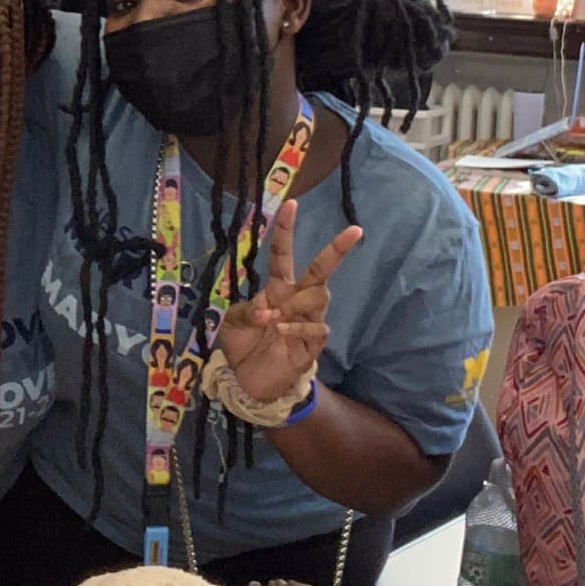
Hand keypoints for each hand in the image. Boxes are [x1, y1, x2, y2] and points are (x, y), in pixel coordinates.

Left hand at [213, 201, 361, 410]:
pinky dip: (298, 327)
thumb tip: (264, 309)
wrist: (250, 382)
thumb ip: (241, 309)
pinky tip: (281, 330)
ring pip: (320, 297)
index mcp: (277, 288)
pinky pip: (317, 329)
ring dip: (295, 304)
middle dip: (337, 249)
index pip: (283, 254)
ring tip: (273, 319)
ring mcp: (309, 321)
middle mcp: (297, 300)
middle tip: (355, 230)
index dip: (286, 229)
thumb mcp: (230, 322)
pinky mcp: (314, 345)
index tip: (291, 203)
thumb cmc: (244, 345)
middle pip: (322, 270)